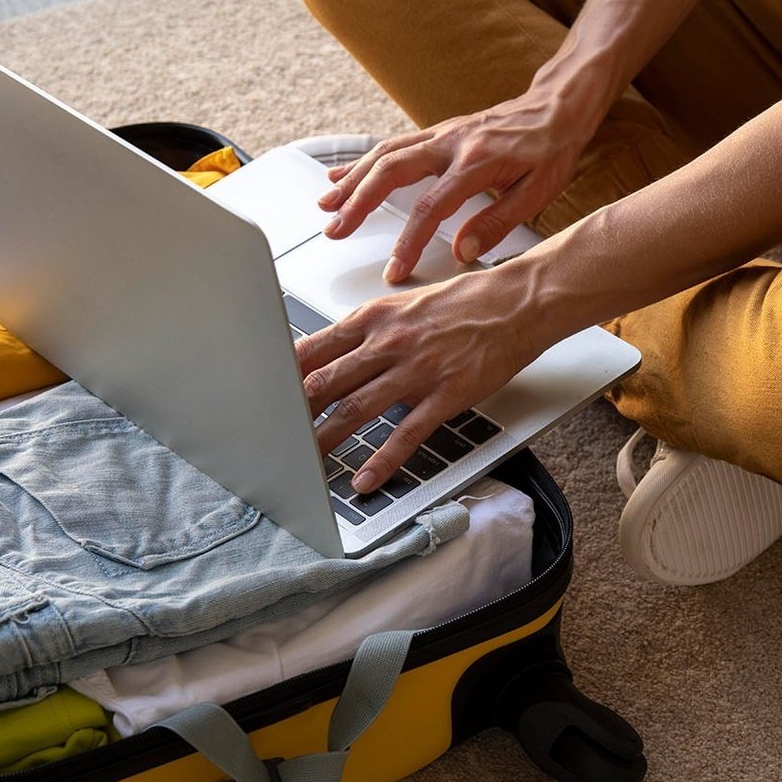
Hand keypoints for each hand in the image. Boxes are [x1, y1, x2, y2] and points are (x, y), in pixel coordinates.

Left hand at [296, 265, 559, 493]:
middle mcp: (389, 342)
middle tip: (273, 435)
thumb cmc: (467, 303)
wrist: (517, 302)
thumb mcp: (407, 305)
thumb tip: (338, 352)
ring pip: (357, 408)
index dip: (283, 375)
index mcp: (375, 317)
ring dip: (326, 438)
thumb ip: (372, 330)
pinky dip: (382, 459)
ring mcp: (417, 370)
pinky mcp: (445, 394)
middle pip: (326, 381)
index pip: (314, 348)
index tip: (264, 394)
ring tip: (305, 463)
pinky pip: (406, 432)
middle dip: (294, 412)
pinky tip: (365, 478)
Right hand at [317, 84, 600, 283]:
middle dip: (358, 203)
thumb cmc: (551, 149)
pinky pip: (392, 144)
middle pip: (391, 172)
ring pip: (384, 154)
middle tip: (335, 230)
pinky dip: (363, 160)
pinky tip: (342, 174)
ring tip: (326, 205)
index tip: (394, 270)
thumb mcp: (538, 193)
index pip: (430, 207)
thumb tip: (462, 251)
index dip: (408, 242)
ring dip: (352, 180)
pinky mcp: (438, 131)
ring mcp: (441, 133)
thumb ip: (497, 223)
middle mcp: (452, 143)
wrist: (558, 105)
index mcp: (476, 163)